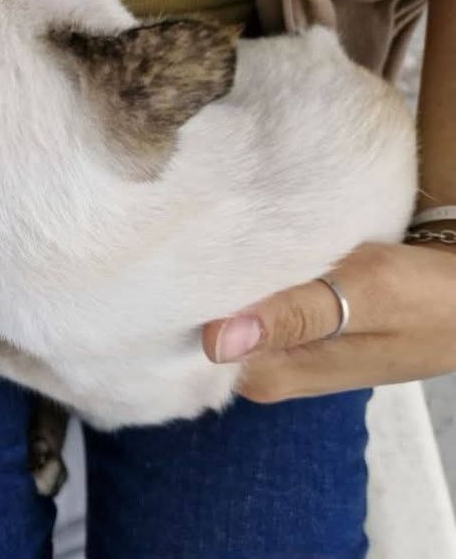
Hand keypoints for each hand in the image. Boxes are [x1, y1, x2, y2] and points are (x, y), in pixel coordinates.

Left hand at [201, 242, 455, 402]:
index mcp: (270, 375)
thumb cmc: (425, 299)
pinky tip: (249, 246)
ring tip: (224, 232)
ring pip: (229, 308)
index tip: (181, 256)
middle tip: (203, 233)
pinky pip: (253, 300)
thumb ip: (294, 315)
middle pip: (206, 324)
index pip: (195, 343)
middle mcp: (264, 369)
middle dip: (205, 281)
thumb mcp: (365, 298)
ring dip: (229, 273)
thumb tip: (216, 341)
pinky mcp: (292, 327)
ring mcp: (277, 349)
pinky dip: (252, 273)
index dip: (187, 298)